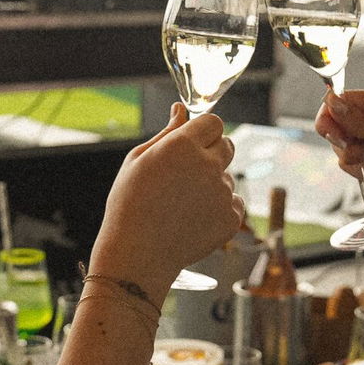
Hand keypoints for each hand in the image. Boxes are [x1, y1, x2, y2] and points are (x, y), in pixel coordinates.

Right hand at [90, 104, 243, 302]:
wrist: (138, 254)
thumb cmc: (130, 204)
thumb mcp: (138, 160)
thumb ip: (166, 133)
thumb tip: (181, 111)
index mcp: (183, 146)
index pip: (213, 122)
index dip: (203, 131)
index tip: (193, 142)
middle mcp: (208, 166)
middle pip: (227, 145)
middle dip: (212, 152)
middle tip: (188, 173)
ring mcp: (222, 193)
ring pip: (228, 177)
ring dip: (213, 183)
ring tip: (182, 204)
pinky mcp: (231, 218)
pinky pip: (233, 202)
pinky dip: (218, 208)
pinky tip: (193, 218)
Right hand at [314, 89, 363, 230]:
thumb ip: (361, 122)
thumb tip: (332, 102)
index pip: (345, 100)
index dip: (332, 115)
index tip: (329, 133)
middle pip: (340, 123)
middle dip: (345, 142)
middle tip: (362, 151)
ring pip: (344, 145)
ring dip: (354, 159)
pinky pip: (353, 161)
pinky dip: (359, 169)